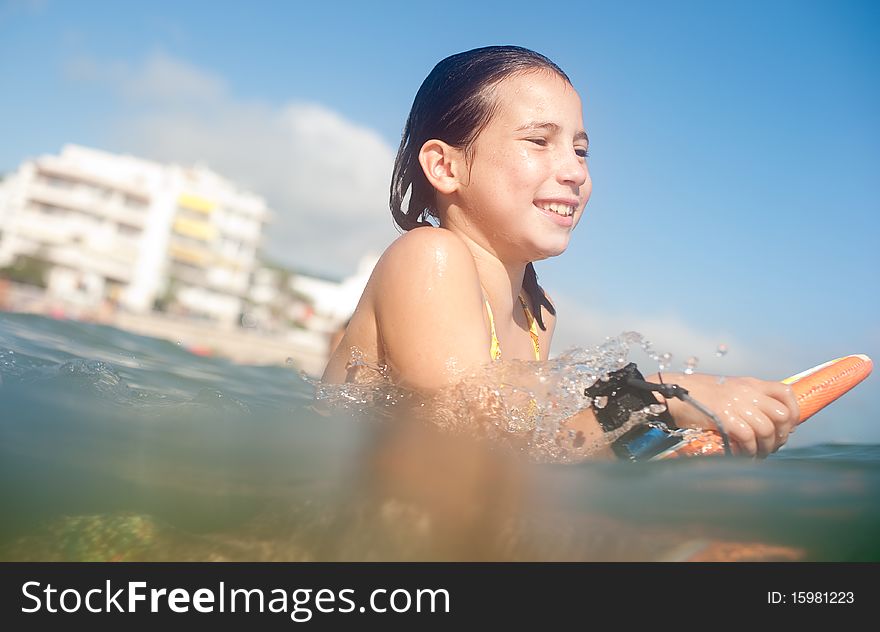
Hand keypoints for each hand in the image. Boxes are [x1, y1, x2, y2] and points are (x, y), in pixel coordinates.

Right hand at [660, 373, 799, 457]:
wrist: (672, 394)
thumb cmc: (698, 396)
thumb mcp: (728, 391)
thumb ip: (747, 400)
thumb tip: (768, 422)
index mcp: (750, 384)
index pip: (786, 392)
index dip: (794, 412)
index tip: (789, 427)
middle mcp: (747, 392)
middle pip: (782, 415)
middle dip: (782, 435)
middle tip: (772, 446)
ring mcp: (736, 405)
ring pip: (767, 430)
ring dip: (766, 447)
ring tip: (758, 454)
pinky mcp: (725, 418)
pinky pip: (749, 438)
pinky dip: (750, 451)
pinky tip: (745, 455)